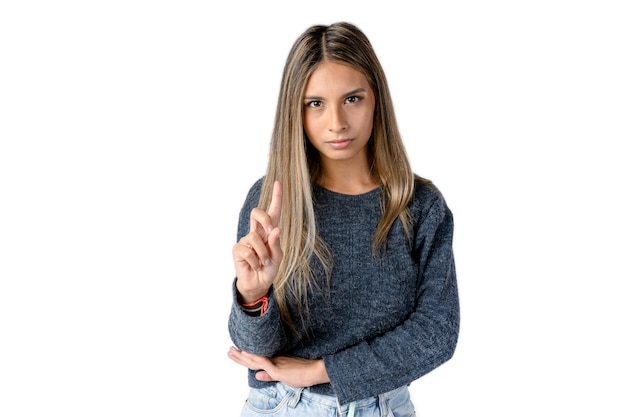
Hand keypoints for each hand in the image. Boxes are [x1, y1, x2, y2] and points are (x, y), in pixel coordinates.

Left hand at [227, 347, 329, 387]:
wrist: (316, 371)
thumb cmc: (303, 373)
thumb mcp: (283, 376)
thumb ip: (269, 375)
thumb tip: (257, 375)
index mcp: (274, 361)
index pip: (256, 359)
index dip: (245, 356)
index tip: (236, 351)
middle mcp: (273, 359)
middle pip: (253, 358)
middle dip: (240, 355)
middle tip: (229, 350)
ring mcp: (276, 363)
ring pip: (255, 359)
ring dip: (242, 356)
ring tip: (231, 352)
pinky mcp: (279, 369)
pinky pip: (264, 363)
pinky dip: (254, 358)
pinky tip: (246, 354)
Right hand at [233, 181, 282, 302]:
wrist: (258, 284)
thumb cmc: (268, 269)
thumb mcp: (277, 257)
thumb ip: (276, 243)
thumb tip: (276, 229)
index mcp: (268, 232)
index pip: (272, 212)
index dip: (275, 197)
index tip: (279, 183)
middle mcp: (256, 233)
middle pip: (258, 213)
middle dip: (265, 219)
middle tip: (271, 232)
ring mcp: (245, 240)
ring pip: (255, 239)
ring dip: (263, 254)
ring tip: (263, 263)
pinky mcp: (237, 249)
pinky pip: (248, 251)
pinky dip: (255, 261)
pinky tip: (255, 266)